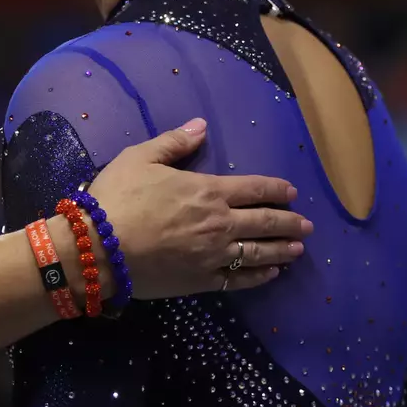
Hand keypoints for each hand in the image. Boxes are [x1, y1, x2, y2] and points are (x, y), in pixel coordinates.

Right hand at [86, 118, 310, 299]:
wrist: (99, 248)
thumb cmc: (117, 198)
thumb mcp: (140, 158)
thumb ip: (174, 142)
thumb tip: (201, 126)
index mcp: (207, 191)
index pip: (254, 188)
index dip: (276, 189)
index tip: (291, 192)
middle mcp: (220, 224)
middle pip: (265, 222)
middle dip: (289, 222)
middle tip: (307, 225)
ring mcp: (213, 256)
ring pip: (258, 252)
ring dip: (282, 249)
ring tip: (299, 249)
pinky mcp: (201, 281)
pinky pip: (239, 280)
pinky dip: (259, 276)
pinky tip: (271, 273)